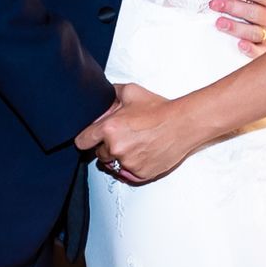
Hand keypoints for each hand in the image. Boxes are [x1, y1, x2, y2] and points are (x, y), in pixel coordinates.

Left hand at [74, 83, 192, 182]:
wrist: (183, 124)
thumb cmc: (160, 109)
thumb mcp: (131, 92)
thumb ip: (112, 95)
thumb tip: (102, 97)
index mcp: (109, 129)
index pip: (82, 141)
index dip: (86, 139)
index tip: (90, 139)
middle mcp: (116, 148)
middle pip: (99, 154)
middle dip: (107, 146)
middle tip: (124, 137)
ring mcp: (128, 163)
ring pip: (113, 165)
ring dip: (119, 158)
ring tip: (136, 145)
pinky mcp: (140, 174)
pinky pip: (127, 174)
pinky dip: (132, 166)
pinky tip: (143, 153)